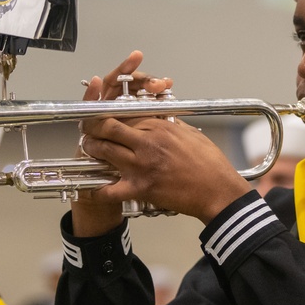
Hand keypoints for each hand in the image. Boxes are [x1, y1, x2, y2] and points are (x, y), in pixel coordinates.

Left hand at [76, 52, 249, 223]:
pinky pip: (110, 190)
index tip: (101, 116)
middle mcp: (147, 143)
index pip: (124, 113)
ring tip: (89, 150)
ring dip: (92, 150)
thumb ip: (169, 124)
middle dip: (92, 127)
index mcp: (159, 126)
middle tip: (87, 130)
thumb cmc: (210, 164)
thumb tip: (157, 118)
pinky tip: (93, 188)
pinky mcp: (141, 188)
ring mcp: (141, 166)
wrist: (217, 191)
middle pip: (108, 127)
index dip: (108, 113)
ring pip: (104, 151)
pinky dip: (98, 190)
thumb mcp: (190, 133)